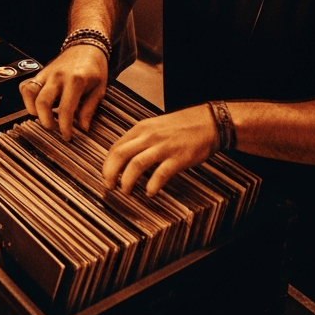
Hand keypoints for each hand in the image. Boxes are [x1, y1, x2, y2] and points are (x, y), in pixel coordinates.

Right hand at [20, 44, 108, 140]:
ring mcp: (47, 73)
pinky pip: (26, 85)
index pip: (66, 110)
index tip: (67, 136)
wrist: (86, 46)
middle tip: (54, 127)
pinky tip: (38, 104)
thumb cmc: (95, 68)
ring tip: (44, 115)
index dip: (64, 127)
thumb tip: (83, 128)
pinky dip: (27, 98)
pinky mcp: (40, 72)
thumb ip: (89, 109)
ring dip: (33, 109)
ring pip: (29, 92)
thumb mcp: (100, 89)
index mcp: (76, 80)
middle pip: (42, 102)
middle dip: (46, 121)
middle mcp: (58, 76)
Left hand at [102, 104, 217, 195]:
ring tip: (126, 191)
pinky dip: (152, 185)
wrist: (208, 122)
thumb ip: (140, 139)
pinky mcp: (178, 158)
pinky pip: (160, 173)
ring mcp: (163, 147)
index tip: (106, 175)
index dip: (107, 163)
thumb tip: (125, 155)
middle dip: (110, 173)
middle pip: (121, 154)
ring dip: (127, 180)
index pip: (116, 146)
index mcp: (142, 128)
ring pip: (136, 164)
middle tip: (109, 186)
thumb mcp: (155, 126)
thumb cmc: (182, 125)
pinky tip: (150, 192)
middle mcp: (149, 136)